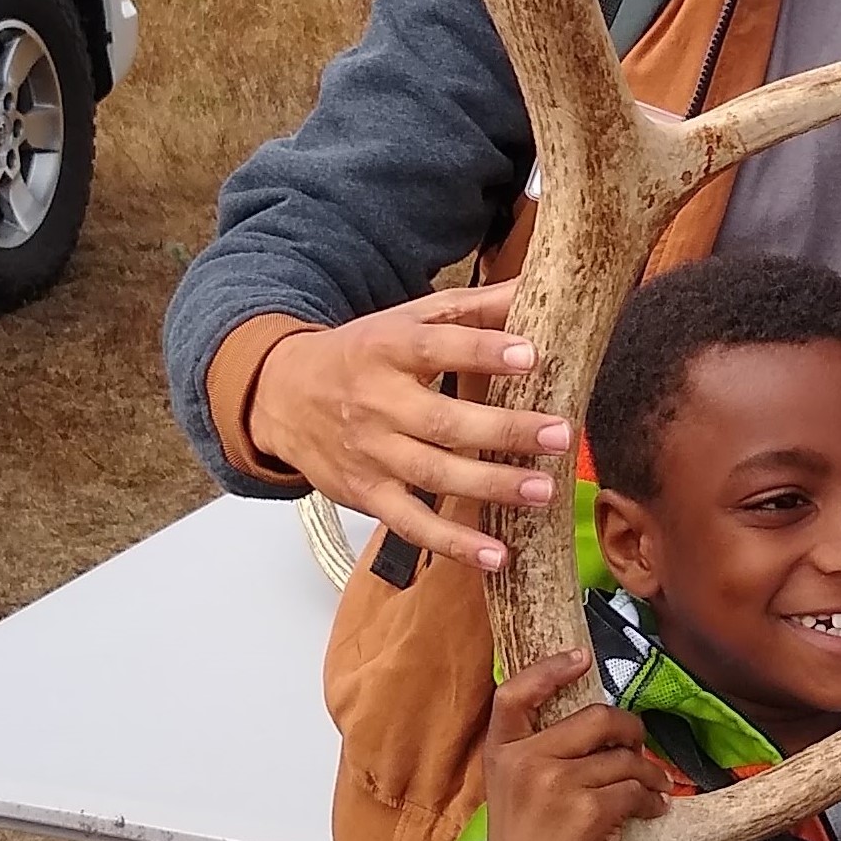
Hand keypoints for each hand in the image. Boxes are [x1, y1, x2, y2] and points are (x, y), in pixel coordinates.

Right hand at [248, 283, 571, 575]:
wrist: (281, 396)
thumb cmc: (361, 354)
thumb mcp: (408, 320)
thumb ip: (474, 308)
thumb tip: (540, 284)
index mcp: (387, 349)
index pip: (437, 348)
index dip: (482, 352)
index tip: (530, 354)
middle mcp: (376, 402)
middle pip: (442, 421)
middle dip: (504, 431)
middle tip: (559, 434)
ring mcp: (370, 453)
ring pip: (434, 474)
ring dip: (491, 487)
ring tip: (544, 490)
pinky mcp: (367, 495)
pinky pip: (411, 524)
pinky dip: (452, 545)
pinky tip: (496, 555)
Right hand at [484, 651, 673, 840]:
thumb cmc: (527, 840)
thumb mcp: (512, 787)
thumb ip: (538, 749)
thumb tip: (596, 719)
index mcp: (502, 752)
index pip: (515, 694)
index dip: (549, 670)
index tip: (582, 657)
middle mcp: (526, 762)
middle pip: (594, 718)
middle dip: (628, 728)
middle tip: (637, 743)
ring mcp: (558, 786)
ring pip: (624, 757)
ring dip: (648, 771)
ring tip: (653, 785)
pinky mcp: (589, 811)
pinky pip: (635, 789)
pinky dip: (652, 799)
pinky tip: (651, 809)